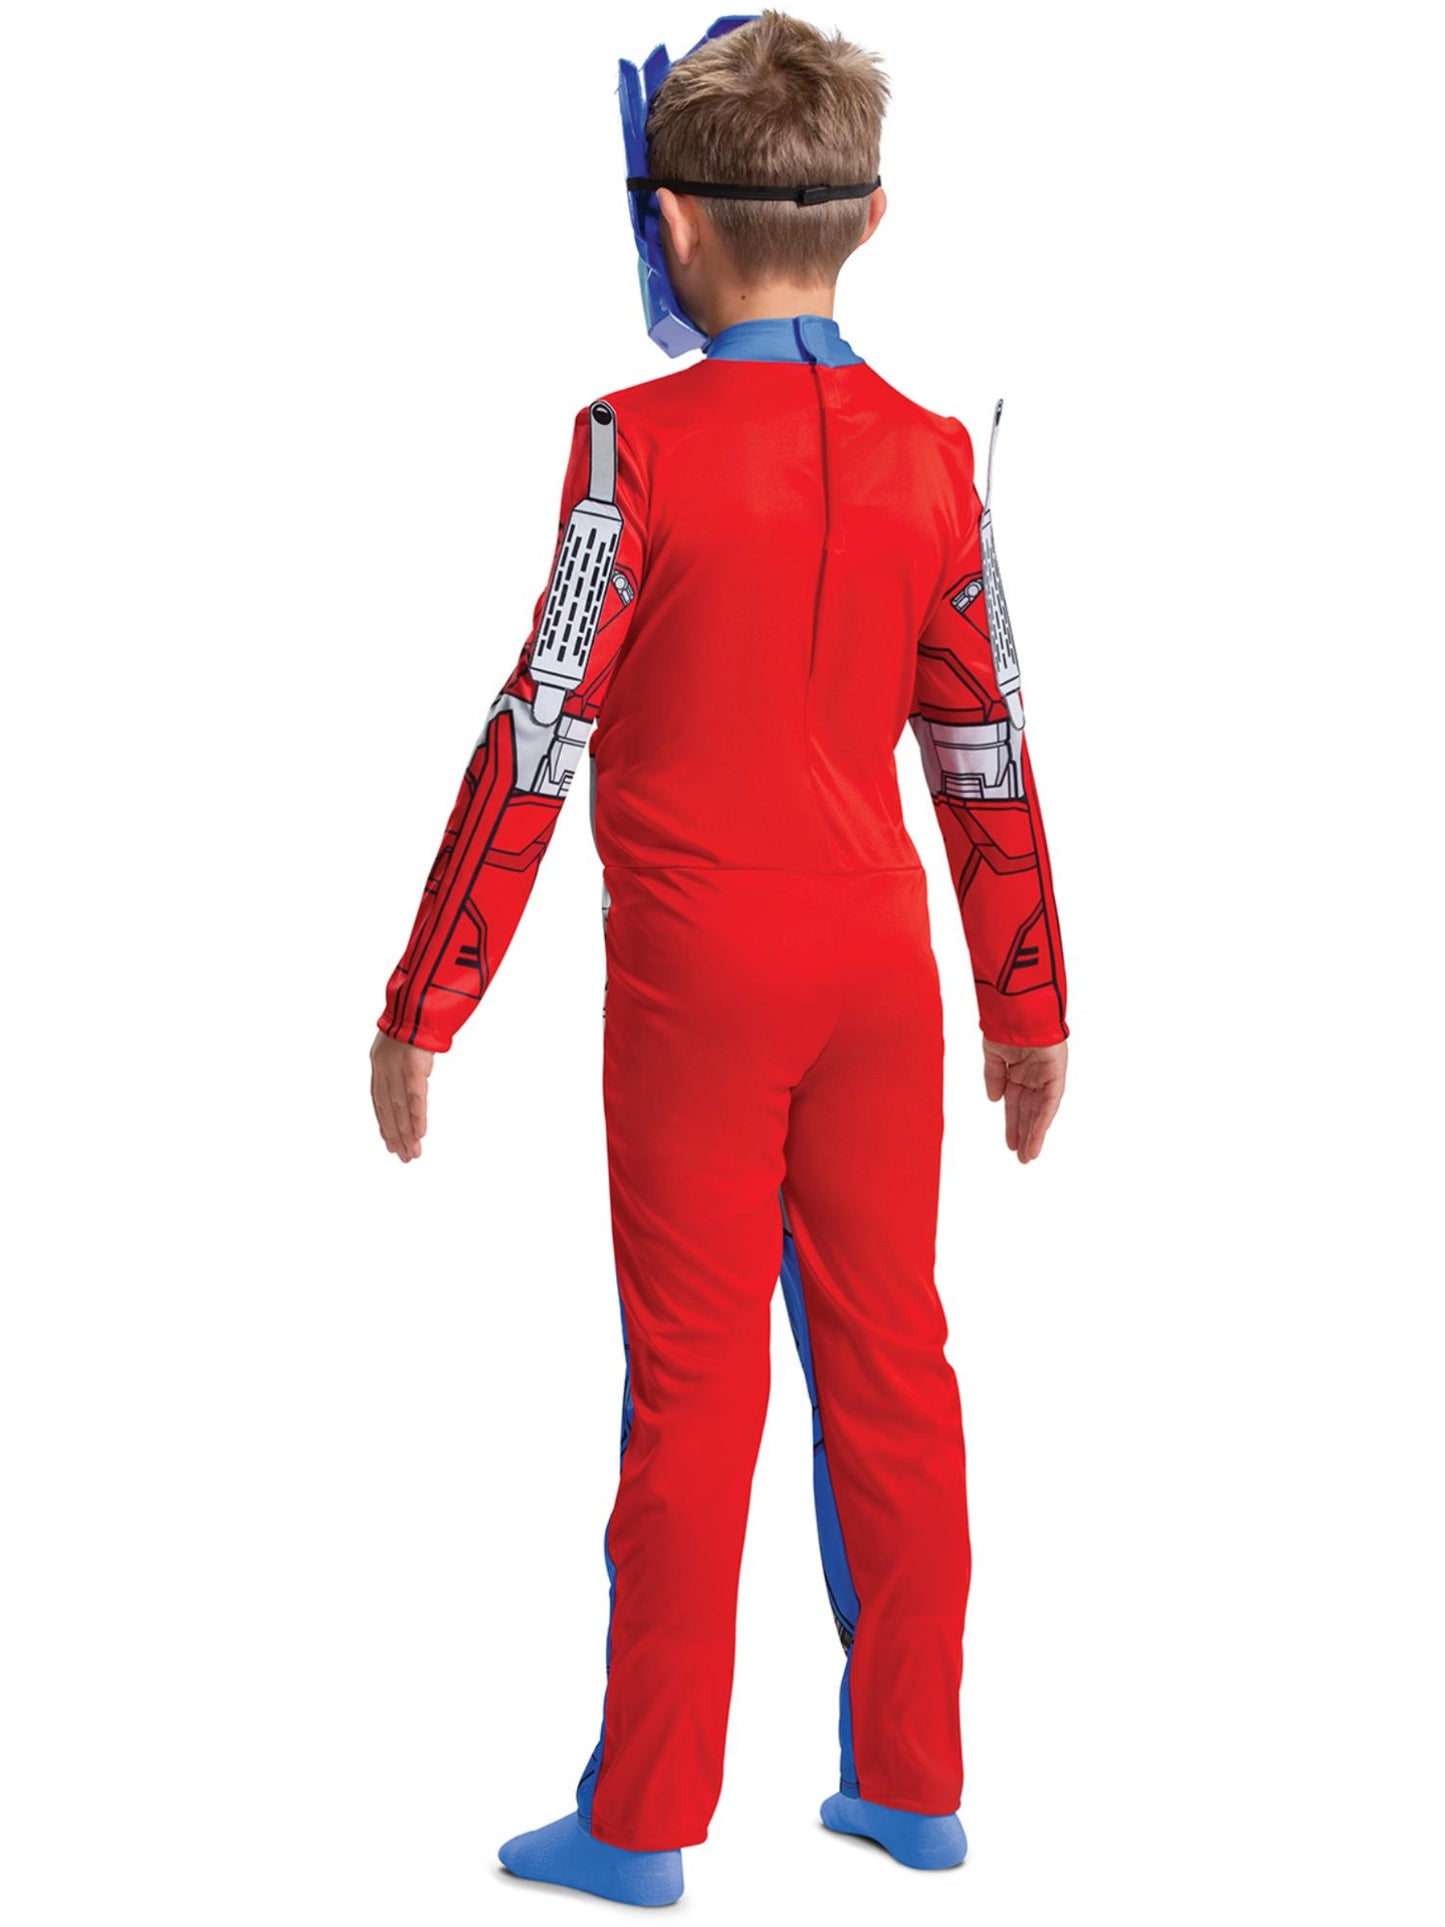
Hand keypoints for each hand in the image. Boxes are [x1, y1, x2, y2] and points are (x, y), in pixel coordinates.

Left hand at [370, 1029, 433, 1160]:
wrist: (417, 998)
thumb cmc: (414, 1016)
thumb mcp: (402, 1041)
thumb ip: (404, 1060)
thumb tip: (416, 1071)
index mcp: (378, 1062)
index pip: (379, 1100)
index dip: (384, 1122)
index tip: (389, 1141)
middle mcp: (383, 1067)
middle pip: (387, 1109)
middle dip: (395, 1135)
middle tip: (403, 1157)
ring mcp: (397, 1067)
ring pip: (399, 1108)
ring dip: (406, 1134)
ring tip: (412, 1154)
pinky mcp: (412, 1065)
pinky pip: (414, 1097)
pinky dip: (416, 1117)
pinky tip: (420, 1134)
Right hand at [981, 1036, 1067, 1163]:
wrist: (1016, 1009)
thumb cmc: (1004, 1024)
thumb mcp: (993, 1055)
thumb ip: (994, 1077)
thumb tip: (994, 1099)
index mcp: (1018, 1072)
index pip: (1015, 1105)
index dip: (1012, 1124)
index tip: (1010, 1144)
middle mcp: (1033, 1077)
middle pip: (1028, 1112)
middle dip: (1024, 1134)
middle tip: (1022, 1157)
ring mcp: (1045, 1076)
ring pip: (1040, 1111)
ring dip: (1034, 1134)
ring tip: (1029, 1155)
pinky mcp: (1055, 1073)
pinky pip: (1049, 1102)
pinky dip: (1043, 1119)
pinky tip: (1037, 1136)